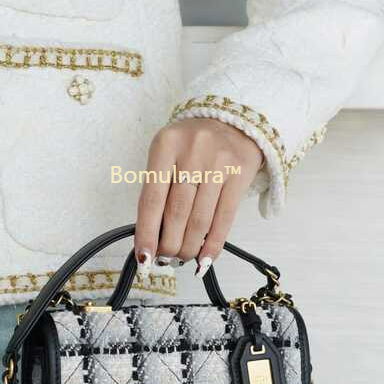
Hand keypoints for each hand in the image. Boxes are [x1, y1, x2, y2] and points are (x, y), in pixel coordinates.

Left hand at [134, 118, 263, 275]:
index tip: (143, 258)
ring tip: (181, 258)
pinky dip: (213, 244)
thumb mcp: (168, 155)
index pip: (151, 198)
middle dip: (168, 244)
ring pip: (200, 219)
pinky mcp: (240, 174)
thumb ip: (159, 189)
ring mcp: (219, 163)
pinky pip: (225, 218)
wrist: (235, 123)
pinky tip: (204, 259)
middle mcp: (192, 151)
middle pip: (177, 211)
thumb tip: (153, 238)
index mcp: (165, 145)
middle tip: (164, 260)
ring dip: (189, 247)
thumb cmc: (192, 146)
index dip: (146, 232)